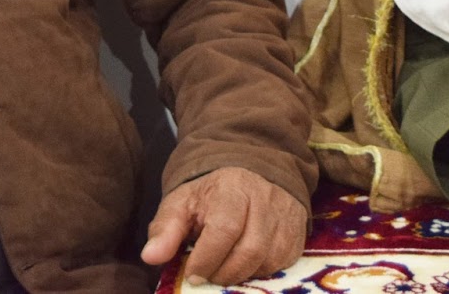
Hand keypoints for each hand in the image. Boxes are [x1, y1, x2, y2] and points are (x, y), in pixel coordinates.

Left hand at [140, 166, 307, 285]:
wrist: (251, 172)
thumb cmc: (211, 193)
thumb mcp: (182, 203)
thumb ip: (165, 230)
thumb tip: (150, 257)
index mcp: (233, 188)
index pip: (224, 229)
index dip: (207, 259)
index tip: (192, 273)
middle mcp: (265, 199)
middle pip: (250, 250)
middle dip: (224, 273)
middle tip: (207, 276)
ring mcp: (286, 215)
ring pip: (268, 260)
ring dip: (242, 275)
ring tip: (224, 269)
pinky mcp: (298, 232)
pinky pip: (283, 263)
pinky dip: (262, 272)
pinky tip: (245, 265)